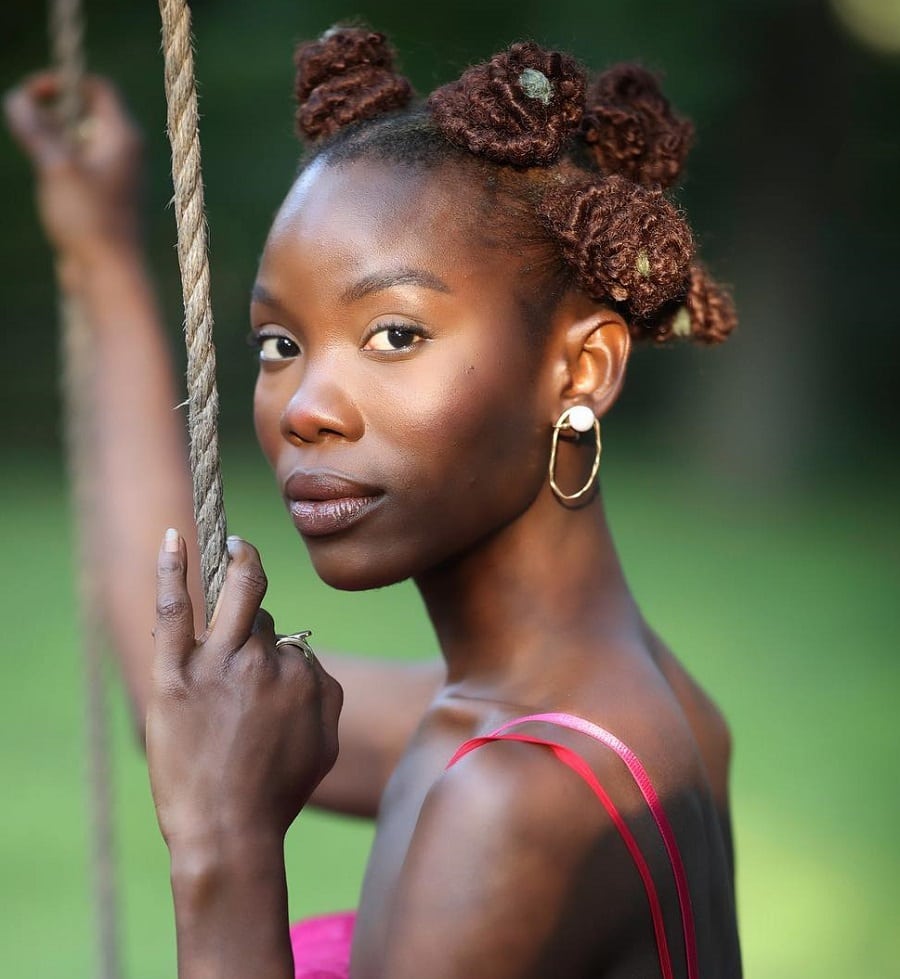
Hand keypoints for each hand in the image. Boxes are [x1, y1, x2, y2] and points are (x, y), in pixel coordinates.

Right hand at [4, 73, 142, 266]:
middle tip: (32, 133)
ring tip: (43, 166)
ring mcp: (115, 176)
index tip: (34, 94)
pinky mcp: (104, 197)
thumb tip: (19, 99)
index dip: (64, 81)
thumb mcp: (56, 166)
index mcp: (123, 136)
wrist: (108, 273)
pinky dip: (59, 166)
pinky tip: (51, 189)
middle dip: (53, 113)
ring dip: (53, 143)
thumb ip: (35, 128)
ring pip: (79, 141)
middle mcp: (125, 153)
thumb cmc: (90, 219)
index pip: (98, 88)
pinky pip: (79, 167)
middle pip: (86, 111)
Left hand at [147, 531, 341, 849]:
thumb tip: (309, 664)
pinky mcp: (175, 676)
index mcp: (303, 675)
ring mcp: (219, 664)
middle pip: (263, 612)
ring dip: (238, 565)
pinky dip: (172, 569)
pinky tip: (173, 537)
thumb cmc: (278, 794)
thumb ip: (328, 695)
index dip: (273, 660)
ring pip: (234, 597)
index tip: (258, 684)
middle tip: (247, 576)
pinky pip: (175, 610)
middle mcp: (266, 660)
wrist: (229, 832)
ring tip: (236, 545)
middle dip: (255, 607)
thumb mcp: (326, 745)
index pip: (289, 644)